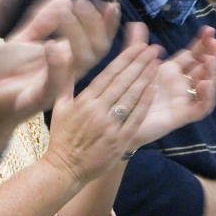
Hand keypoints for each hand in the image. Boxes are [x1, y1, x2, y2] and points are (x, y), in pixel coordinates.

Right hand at [46, 37, 160, 183]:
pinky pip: (135, 118)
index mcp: (84, 101)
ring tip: (156, 64)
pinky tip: (153, 89)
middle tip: (153, 49)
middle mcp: (97, 111)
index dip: (125, 59)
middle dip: (139, 63)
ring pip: (131, 97)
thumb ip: (64, 80)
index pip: (109, 74)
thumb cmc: (62, 136)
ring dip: (145, 78)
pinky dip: (144, 103)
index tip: (138, 46)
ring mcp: (109, 126)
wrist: (65, 168)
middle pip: (123, 82)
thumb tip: (60, 53)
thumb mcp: (59, 106)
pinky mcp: (119, 141)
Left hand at [129, 24, 215, 144]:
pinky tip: (204, 82)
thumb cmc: (127, 93)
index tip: (208, 29)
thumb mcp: (133, 66)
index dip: (202, 42)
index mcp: (172, 71)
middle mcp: (181, 84)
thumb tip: (136, 23)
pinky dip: (206, 95)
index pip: (193, 54)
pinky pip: (201, 107)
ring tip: (210, 58)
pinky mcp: (182, 115)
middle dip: (211, 53)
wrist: (118, 119)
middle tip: (213, 40)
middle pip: (204, 67)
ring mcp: (184, 99)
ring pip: (207, 85)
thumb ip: (135, 45)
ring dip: (212, 71)